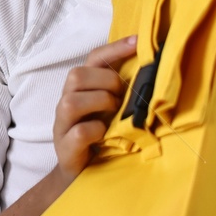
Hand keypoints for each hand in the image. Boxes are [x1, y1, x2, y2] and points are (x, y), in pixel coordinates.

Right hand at [53, 36, 135, 179]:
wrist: (82, 174)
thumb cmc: (102, 138)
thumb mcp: (113, 110)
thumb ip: (123, 92)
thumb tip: (153, 71)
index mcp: (81, 89)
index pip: (92, 59)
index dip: (114, 49)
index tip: (139, 42)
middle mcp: (66, 102)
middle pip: (76, 75)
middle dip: (106, 81)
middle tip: (122, 95)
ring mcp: (63, 124)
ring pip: (71, 101)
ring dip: (100, 103)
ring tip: (114, 113)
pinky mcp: (65, 147)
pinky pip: (79, 131)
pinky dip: (96, 130)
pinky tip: (105, 134)